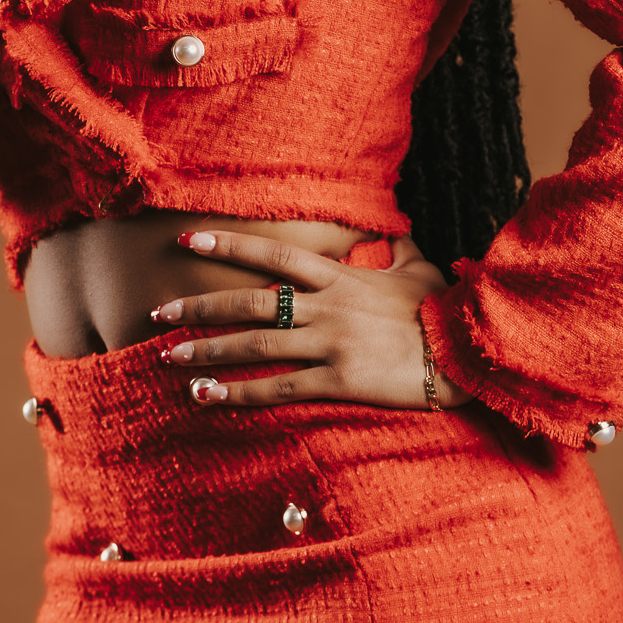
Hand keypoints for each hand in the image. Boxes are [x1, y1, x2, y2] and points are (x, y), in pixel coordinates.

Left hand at [150, 229, 469, 409]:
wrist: (464, 352)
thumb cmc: (441, 310)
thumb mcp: (418, 267)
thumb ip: (395, 246)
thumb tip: (395, 225)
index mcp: (339, 277)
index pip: (272, 255)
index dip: (228, 245)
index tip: (189, 240)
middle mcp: (326, 306)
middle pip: (249, 302)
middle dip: (199, 307)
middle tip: (159, 314)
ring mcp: (329, 343)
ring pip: (255, 345)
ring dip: (208, 351)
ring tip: (170, 358)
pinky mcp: (337, 380)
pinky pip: (278, 387)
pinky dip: (238, 392)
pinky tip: (206, 397)